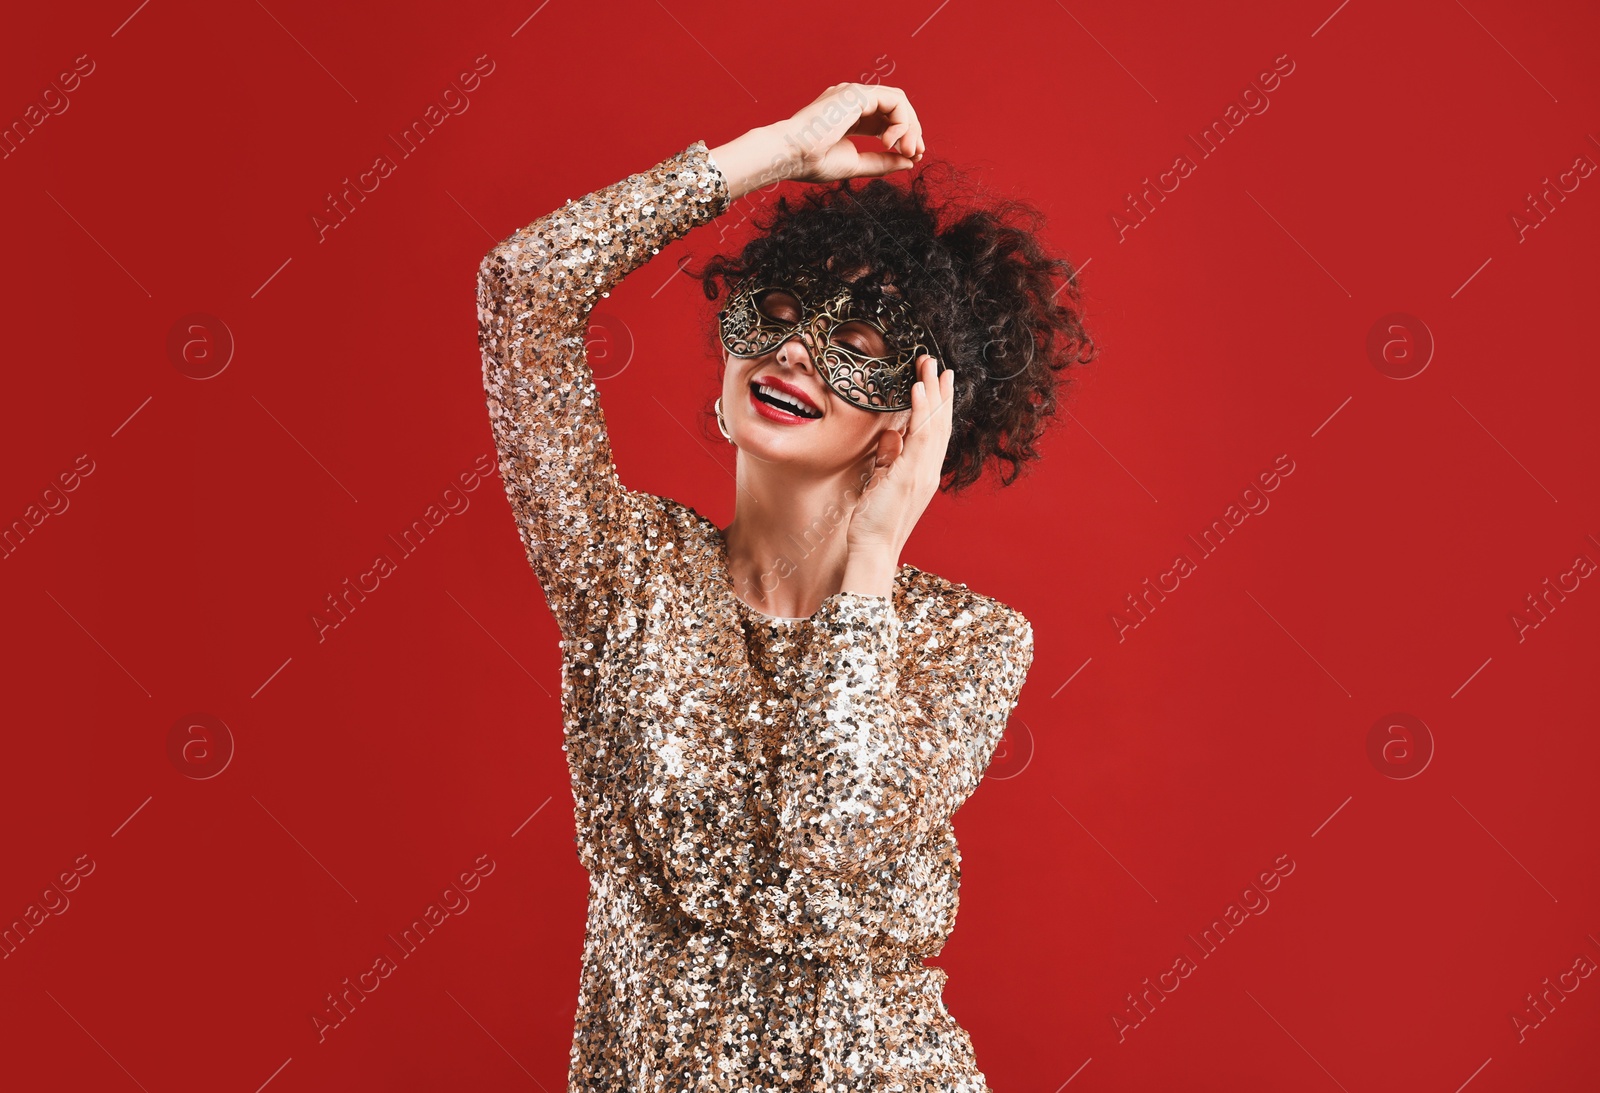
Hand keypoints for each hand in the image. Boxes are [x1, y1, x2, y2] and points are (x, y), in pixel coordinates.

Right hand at [709, 83, 925, 201]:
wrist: (791, 155)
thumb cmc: (812, 161)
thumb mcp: (856, 164)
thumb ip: (882, 162)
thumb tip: (910, 162)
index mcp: (850, 116)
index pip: (886, 120)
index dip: (903, 137)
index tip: (912, 158)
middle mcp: (853, 101)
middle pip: (896, 109)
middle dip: (912, 132)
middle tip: (916, 154)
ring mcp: (854, 94)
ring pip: (898, 102)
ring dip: (910, 127)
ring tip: (907, 150)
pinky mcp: (858, 94)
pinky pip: (894, 101)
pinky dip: (901, 122)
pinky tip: (890, 142)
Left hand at [843, 356, 954, 564]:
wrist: (874, 548)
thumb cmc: (874, 521)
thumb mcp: (882, 482)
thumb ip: (889, 458)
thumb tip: (891, 435)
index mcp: (924, 472)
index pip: (936, 431)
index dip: (939, 404)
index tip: (938, 380)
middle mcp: (930, 470)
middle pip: (940, 422)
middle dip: (940, 390)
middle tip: (937, 362)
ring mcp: (923, 472)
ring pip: (933, 424)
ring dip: (932, 392)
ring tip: (929, 366)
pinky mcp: (911, 475)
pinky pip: (919, 437)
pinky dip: (920, 411)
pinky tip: (918, 390)